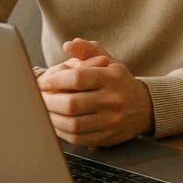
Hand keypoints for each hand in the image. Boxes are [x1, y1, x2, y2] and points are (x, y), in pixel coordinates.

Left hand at [37, 38, 153, 146]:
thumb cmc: (119, 82)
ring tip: (43, 110)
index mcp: (112, 77)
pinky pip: (78, 138)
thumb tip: (69, 45)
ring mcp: (111, 121)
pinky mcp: (107, 137)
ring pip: (73, 123)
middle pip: (72, 104)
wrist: (144, 107)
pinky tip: (55, 123)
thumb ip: (88, 50)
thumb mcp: (108, 61)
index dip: (55, 80)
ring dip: (52, 118)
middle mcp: (113, 99)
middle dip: (49, 102)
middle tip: (38, 98)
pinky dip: (61, 131)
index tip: (42, 82)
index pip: (78, 78)